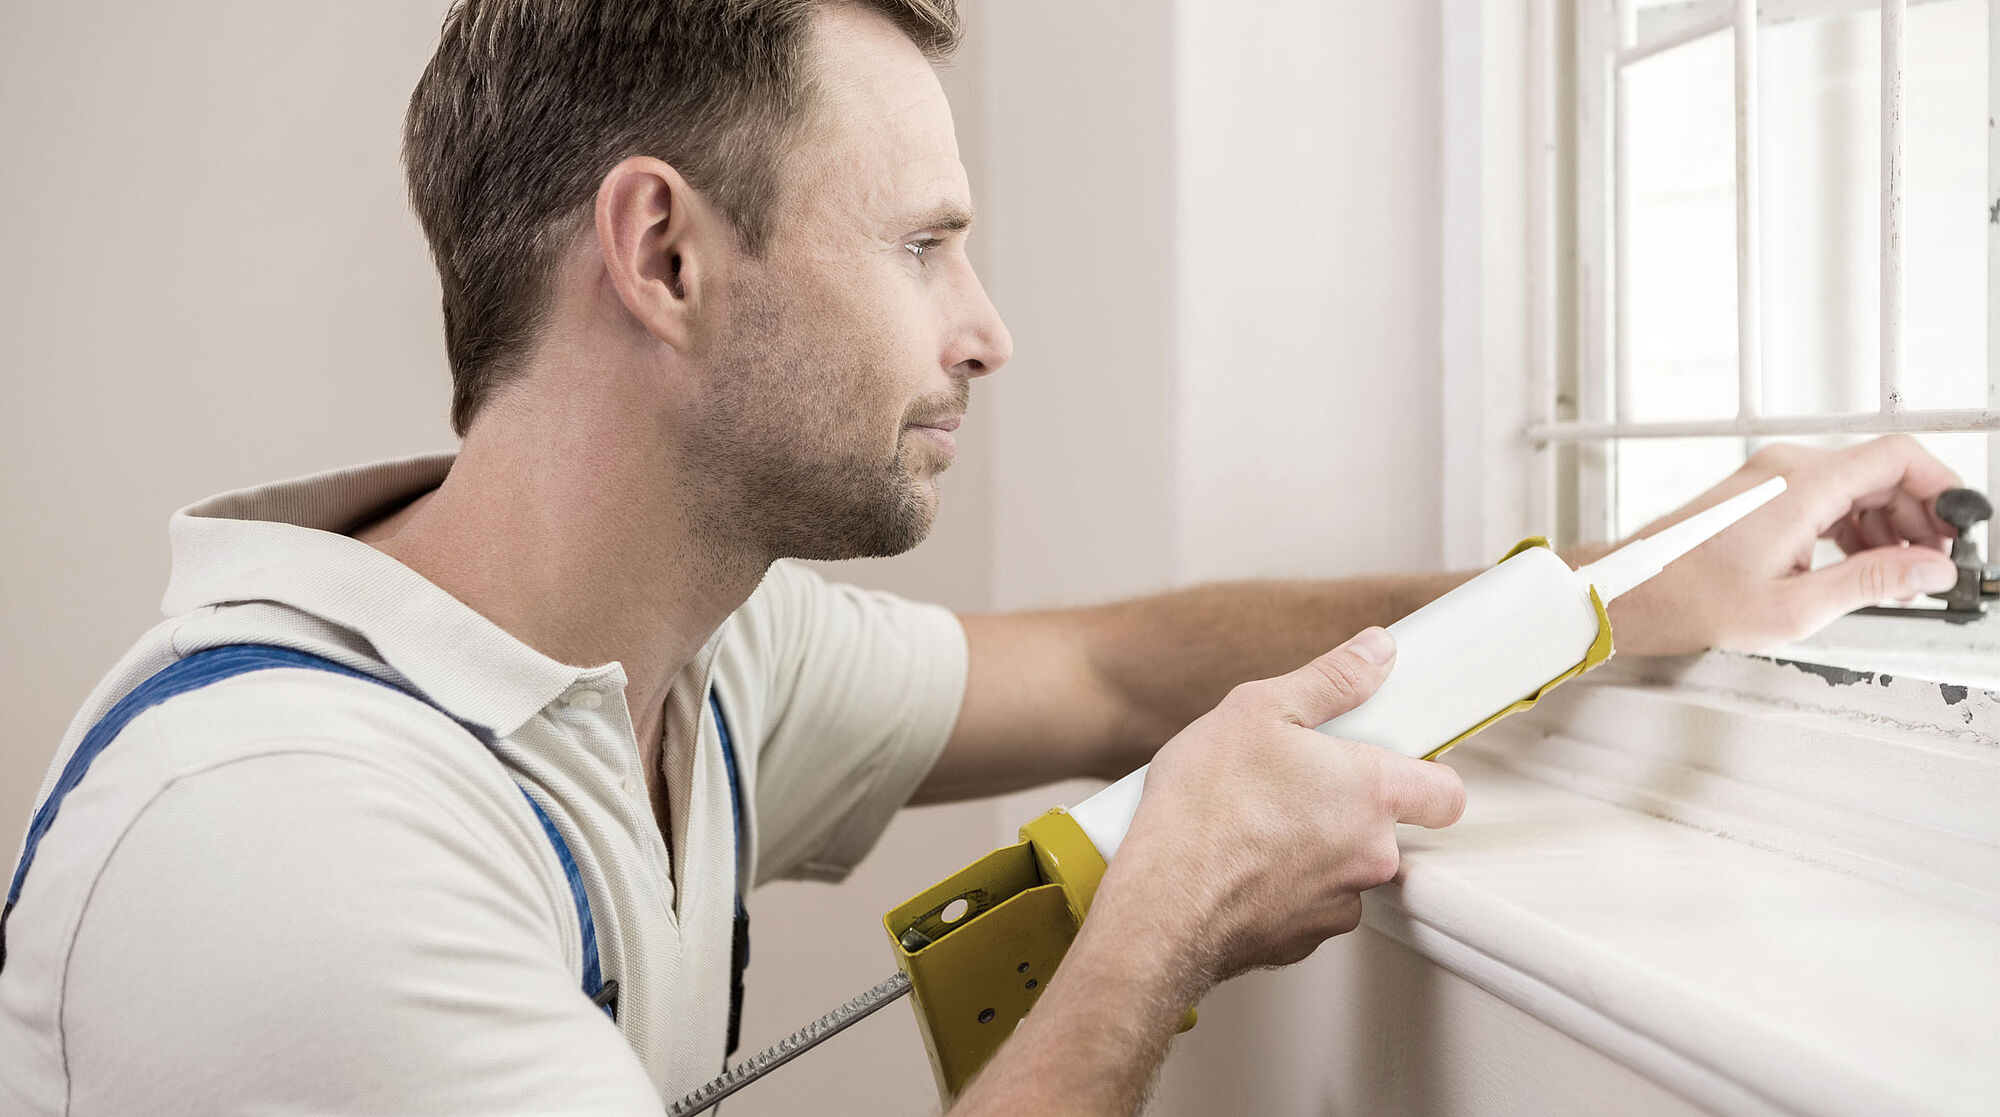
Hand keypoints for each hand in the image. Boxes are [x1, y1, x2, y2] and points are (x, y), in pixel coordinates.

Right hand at [1100, 627, 1465, 988]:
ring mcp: (1339, 902)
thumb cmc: (1203, 809)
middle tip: (1289, 785)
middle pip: (1382, 828)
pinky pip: (1306, 904)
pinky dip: (1280, 887)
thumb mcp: (1258, 710)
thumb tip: (1376, 652)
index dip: (1427, 775)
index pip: (1446, 792)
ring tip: (1251, 825)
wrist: (1160, 902)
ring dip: (1310, 849)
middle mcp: (1369, 854)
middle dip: (1343, 808)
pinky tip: (1238, 864)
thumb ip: (1331, 680)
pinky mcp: (1303, 940)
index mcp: (1371, 793)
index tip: (1393, 762)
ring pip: (1341, 868)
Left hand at [1608, 434, 1963, 654]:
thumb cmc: (1691, 599)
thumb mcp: (1794, 606)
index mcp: (1799, 486)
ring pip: (1857, 486)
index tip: (1962, 524)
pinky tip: (1861, 568)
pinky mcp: (1763, 493)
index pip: (1897, 456)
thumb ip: (1871, 582)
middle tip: (1933, 568)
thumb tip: (1931, 570)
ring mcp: (1772, 477)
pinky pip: (1829, 497)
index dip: (1942, 487)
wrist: (1631, 592)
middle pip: (1882, 472)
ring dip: (1889, 528)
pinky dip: (1855, 528)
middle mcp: (1786, 469)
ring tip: (1897, 579)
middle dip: (1919, 518)